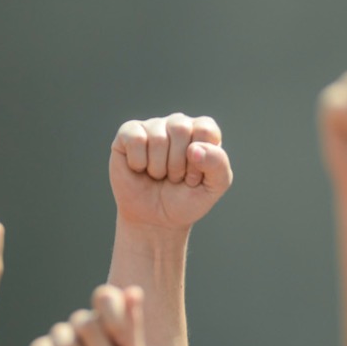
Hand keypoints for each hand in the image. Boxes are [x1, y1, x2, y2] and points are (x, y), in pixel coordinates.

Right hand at [111, 115, 233, 231]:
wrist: (153, 220)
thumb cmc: (184, 201)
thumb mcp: (212, 188)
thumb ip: (218, 165)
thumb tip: (194, 148)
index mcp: (202, 132)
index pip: (205, 129)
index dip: (200, 160)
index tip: (193, 177)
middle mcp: (178, 124)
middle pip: (180, 129)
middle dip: (177, 165)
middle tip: (174, 178)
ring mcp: (153, 127)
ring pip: (157, 138)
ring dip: (158, 168)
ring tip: (158, 175)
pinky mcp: (128, 133)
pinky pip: (135, 139)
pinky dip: (138, 163)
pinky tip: (140, 168)